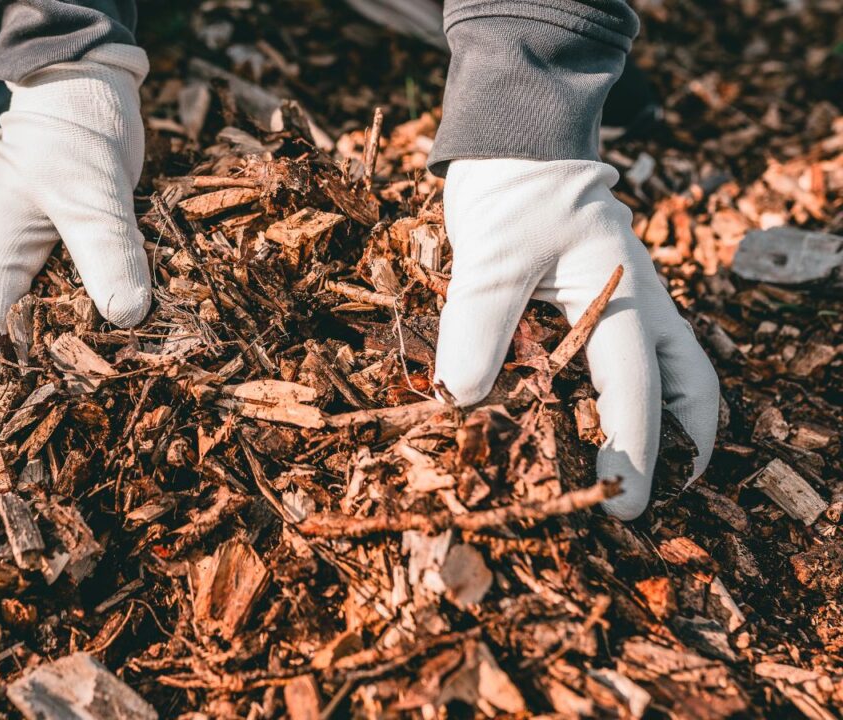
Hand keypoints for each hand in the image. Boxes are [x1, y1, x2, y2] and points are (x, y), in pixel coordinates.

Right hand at [0, 45, 152, 428]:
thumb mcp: (92, 191)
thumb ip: (106, 248)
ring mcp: (18, 253)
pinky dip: (29, 336)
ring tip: (0, 412)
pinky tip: (52, 359)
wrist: (82, 89)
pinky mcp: (47, 249)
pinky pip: (29, 303)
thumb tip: (126, 317)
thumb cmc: (77, 134)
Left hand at [433, 159, 718, 518]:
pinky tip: (599, 419)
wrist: (515, 141)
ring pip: (676, 368)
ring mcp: (629, 298)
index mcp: (623, 293)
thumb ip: (477, 328)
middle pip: (689, 383)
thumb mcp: (489, 259)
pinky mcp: (604, 298)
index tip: (622, 503)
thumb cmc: (509, 194)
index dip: (632, 449)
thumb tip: (464, 404)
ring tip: (651, 470)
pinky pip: (637, 354)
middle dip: (680, 445)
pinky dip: (634, 393)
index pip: (637, 386)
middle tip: (655, 498)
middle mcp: (640, 301)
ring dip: (672, 421)